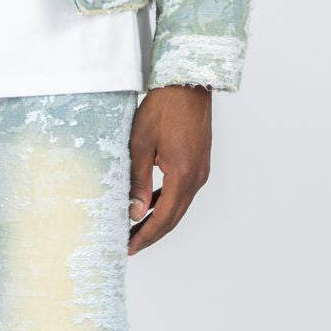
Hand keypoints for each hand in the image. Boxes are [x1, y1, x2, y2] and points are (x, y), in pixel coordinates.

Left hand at [128, 86, 211, 255]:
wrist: (188, 82)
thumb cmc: (163, 108)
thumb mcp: (140, 145)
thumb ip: (137, 182)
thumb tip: (135, 214)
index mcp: (182, 175)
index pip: (163, 218)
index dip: (145, 236)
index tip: (129, 248)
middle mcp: (196, 178)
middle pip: (173, 218)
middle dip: (150, 235)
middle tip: (129, 246)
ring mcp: (200, 171)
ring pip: (178, 207)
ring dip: (158, 221)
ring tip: (136, 231)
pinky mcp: (199, 164)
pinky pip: (181, 193)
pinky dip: (166, 204)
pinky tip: (149, 208)